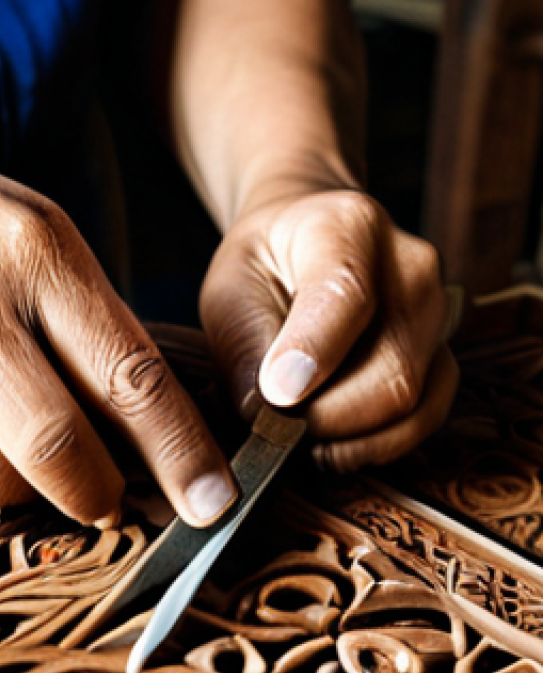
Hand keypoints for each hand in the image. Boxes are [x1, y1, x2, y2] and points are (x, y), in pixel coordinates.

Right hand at [0, 139, 235, 526]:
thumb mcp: (27, 231)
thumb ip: (89, 317)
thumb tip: (145, 424)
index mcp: (32, 255)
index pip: (129, 376)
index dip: (181, 453)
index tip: (214, 505)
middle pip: (60, 450)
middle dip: (100, 496)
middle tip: (109, 501)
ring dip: (23, 494)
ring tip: (12, 450)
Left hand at [200, 190, 458, 469]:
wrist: (304, 243)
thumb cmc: (262, 265)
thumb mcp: (230, 289)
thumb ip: (245, 345)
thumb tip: (264, 414)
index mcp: (347, 227)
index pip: (345, 294)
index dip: (312, 354)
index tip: (277, 395)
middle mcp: (411, 269)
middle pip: (392, 370)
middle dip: (327, 419)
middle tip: (276, 428)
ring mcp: (437, 315)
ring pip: (415, 404)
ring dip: (351, 441)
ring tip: (301, 437)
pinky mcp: (442, 356)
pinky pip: (425, 419)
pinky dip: (375, 445)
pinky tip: (332, 444)